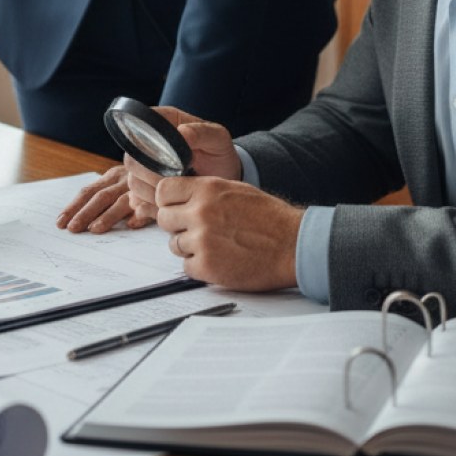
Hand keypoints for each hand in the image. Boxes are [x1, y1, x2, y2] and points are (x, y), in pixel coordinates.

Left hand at [55, 165, 147, 232]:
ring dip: (108, 216)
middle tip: (73, 229)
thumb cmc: (141, 181)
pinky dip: (140, 214)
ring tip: (95, 229)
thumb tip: (74, 219)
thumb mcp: (121, 183)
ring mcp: (139, 188)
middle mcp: (124, 180)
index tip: (61, 223)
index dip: (74, 207)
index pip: (88, 192)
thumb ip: (105, 195)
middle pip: (101, 197)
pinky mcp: (156, 197)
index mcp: (112, 177)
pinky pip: (148, 205)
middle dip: (85, 214)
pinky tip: (132, 224)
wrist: (172, 163)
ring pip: (121, 202)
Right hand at [122, 106, 242, 223]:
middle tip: (174, 180)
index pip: (139, 126)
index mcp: (164, 123)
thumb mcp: (218, 139)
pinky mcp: (147, 189)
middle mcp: (149, 145)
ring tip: (177, 194)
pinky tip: (171, 205)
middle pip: (132, 158)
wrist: (223, 178)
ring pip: (133, 182)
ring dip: (152, 193)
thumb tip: (182, 132)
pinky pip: (137, 201)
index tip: (168, 157)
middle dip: (151, 174)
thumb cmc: (220, 153)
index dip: (147, 142)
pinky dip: (151, 206)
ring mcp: (145, 168)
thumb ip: (201, 132)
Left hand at [153, 176, 301, 289]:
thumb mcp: (236, 189)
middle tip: (195, 228)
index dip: (168, 200)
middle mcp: (201, 212)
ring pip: (173, 244)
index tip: (175, 206)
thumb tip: (182, 197)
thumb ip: (205, 191)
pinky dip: (199, 266)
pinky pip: (186, 267)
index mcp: (208, 189)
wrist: (292, 245)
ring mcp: (202, 241)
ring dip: (189, 246)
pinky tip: (218, 259)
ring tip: (214, 245)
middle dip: (176, 225)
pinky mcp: (207, 267)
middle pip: (164, 218)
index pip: (163, 190)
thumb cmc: (270, 218)